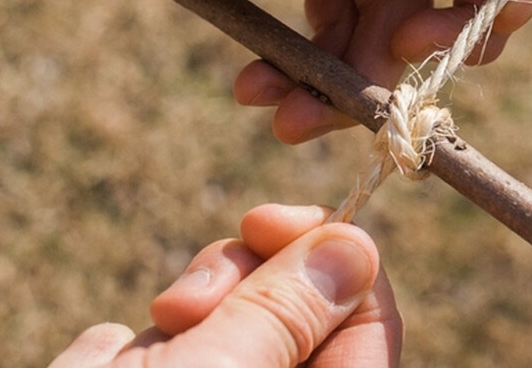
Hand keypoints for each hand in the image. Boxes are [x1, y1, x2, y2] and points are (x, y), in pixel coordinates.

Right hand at [50, 204, 401, 367]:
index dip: (330, 256)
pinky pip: (152, 358)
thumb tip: (355, 248)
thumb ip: (288, 315)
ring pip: (214, 329)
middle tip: (180, 307)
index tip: (269, 221)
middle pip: (292, 311)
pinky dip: (118, 363)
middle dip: (232, 289)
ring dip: (163, 334)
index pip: (369, 321)